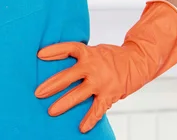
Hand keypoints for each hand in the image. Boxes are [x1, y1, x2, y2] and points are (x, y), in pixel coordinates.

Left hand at [35, 0, 176, 132]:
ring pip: (79, 94)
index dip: (55, 51)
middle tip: (38, 93)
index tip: (40, 55)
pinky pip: (97, 109)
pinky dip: (90, 119)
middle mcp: (93, 67)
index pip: (69, 48)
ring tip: (51, 111)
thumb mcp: (95, 51)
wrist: (138, 61)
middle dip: (52, 85)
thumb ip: (80, 58)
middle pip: (68, 76)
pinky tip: (82, 128)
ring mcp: (101, 82)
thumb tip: (56, 64)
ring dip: (64, 103)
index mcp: (88, 53)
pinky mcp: (109, 94)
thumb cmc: (111, 56)